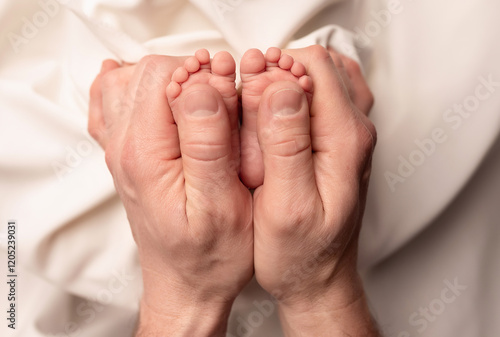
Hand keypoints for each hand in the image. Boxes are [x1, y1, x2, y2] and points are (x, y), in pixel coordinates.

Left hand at [88, 55, 252, 335]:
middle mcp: (123, 147)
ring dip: (169, 79)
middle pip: (146, 72)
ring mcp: (120, 151)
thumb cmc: (210, 255)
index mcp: (145, 155)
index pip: (162, 76)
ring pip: (129, 82)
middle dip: (191, 72)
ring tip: (201, 99)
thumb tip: (201, 87)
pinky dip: (132, 89)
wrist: (185, 285)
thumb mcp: (222, 204)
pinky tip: (152, 95)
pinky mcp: (127, 156)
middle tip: (225, 95)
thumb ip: (209, 142)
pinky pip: (112, 106)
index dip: (204, 73)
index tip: (232, 91)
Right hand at [251, 46, 378, 335]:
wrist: (319, 277)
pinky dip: (295, 91)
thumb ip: (285, 145)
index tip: (242, 89)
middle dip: (276, 69)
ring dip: (285, 78)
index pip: (314, 69)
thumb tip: (279, 89)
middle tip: (243, 95)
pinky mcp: (340, 142)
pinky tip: (272, 112)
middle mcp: (356, 131)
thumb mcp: (286, 206)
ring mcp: (351, 135)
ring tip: (255, 102)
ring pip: (321, 76)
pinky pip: (322, 96)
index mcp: (345, 140)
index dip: (272, 68)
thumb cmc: (300, 253)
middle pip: (320, 65)